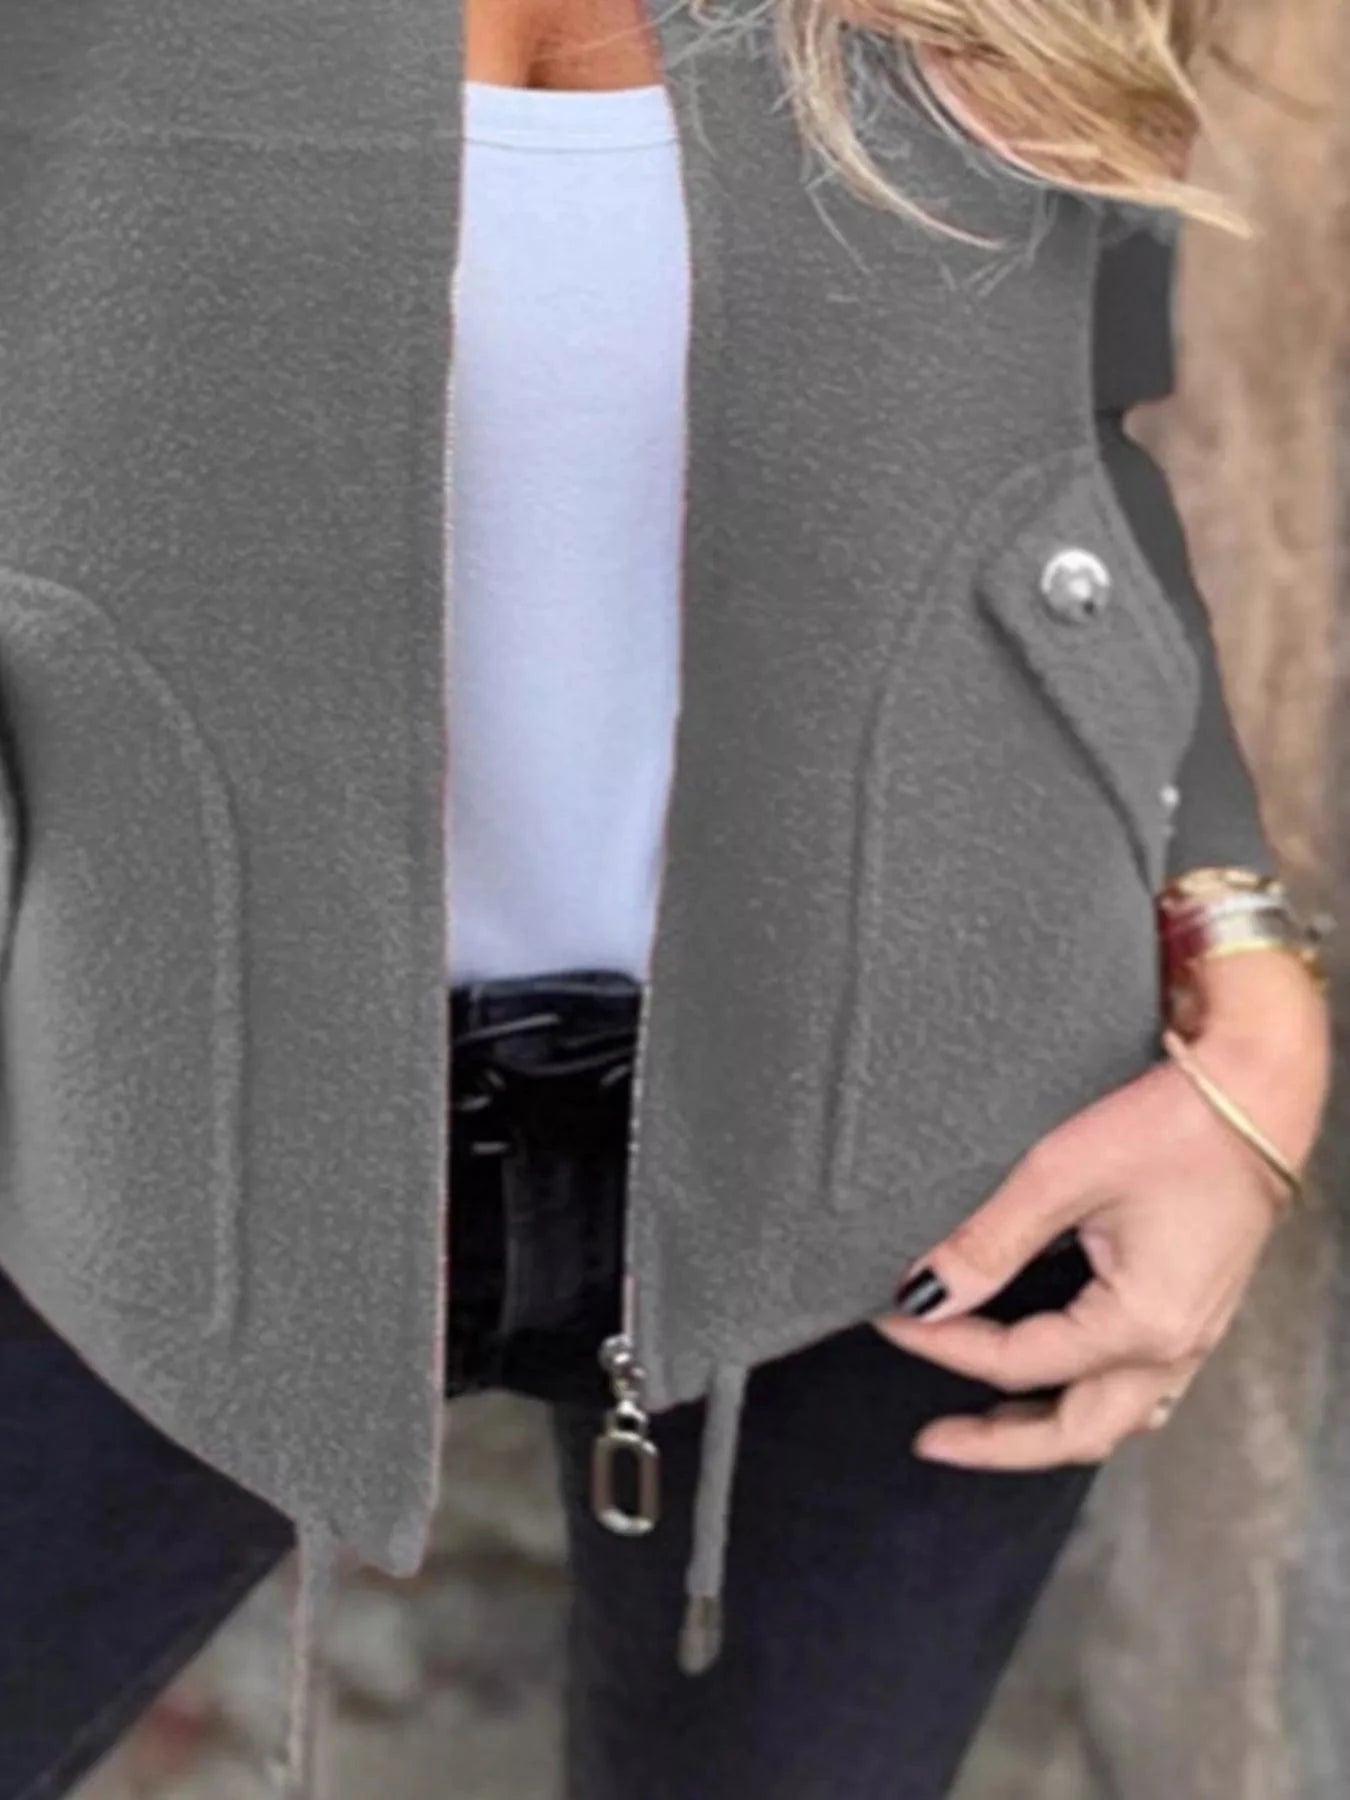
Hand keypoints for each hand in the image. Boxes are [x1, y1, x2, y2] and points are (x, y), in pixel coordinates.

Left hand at [874, 948, 1331, 1470]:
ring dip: (1047, 1431)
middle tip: (932, 1441)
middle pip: (1076, 1432)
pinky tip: (1058, 1382)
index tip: (890, 1318)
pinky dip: (1091, 1401)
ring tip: (987, 1425)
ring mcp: (1194, 1338)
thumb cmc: (1168, 1126)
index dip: (944, 1344)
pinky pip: (1143, 1391)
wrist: (1256, 1092)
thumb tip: (923, 1294)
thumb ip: (988, 1244)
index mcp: (1140, 1324)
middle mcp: (1174, 1349)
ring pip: (1114, 1421)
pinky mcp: (1198, 1314)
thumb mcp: (1059, 1176)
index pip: (1017, 1361)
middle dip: (999, 1444)